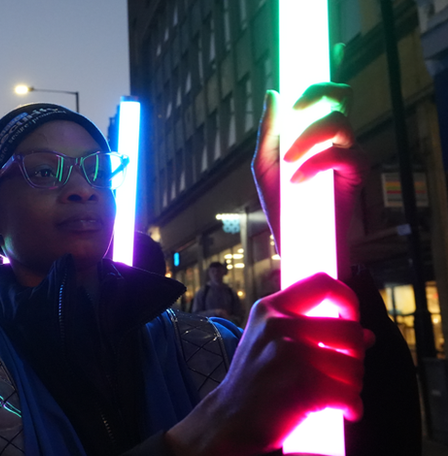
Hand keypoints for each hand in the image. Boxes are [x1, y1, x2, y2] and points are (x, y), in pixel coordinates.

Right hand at [213, 272, 372, 454]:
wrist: (228, 421)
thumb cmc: (253, 384)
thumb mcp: (267, 343)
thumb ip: (306, 332)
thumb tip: (366, 336)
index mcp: (270, 309)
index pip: (322, 283)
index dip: (347, 299)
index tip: (348, 319)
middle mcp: (278, 325)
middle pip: (350, 330)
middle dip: (355, 357)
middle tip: (343, 374)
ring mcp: (289, 353)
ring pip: (353, 365)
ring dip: (354, 385)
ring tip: (339, 395)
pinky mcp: (302, 383)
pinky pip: (349, 393)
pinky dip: (352, 406)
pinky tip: (345, 412)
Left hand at [252, 84, 369, 273]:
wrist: (294, 237)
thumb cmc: (280, 200)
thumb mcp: (264, 164)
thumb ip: (269, 131)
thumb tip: (274, 93)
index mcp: (311, 129)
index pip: (325, 94)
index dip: (328, 70)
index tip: (325, 54)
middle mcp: (333, 136)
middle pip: (340, 95)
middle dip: (318, 93)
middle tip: (296, 110)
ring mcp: (348, 151)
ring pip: (338, 123)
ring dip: (308, 139)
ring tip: (290, 163)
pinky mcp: (357, 171)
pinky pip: (341, 154)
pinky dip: (315, 164)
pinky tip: (299, 180)